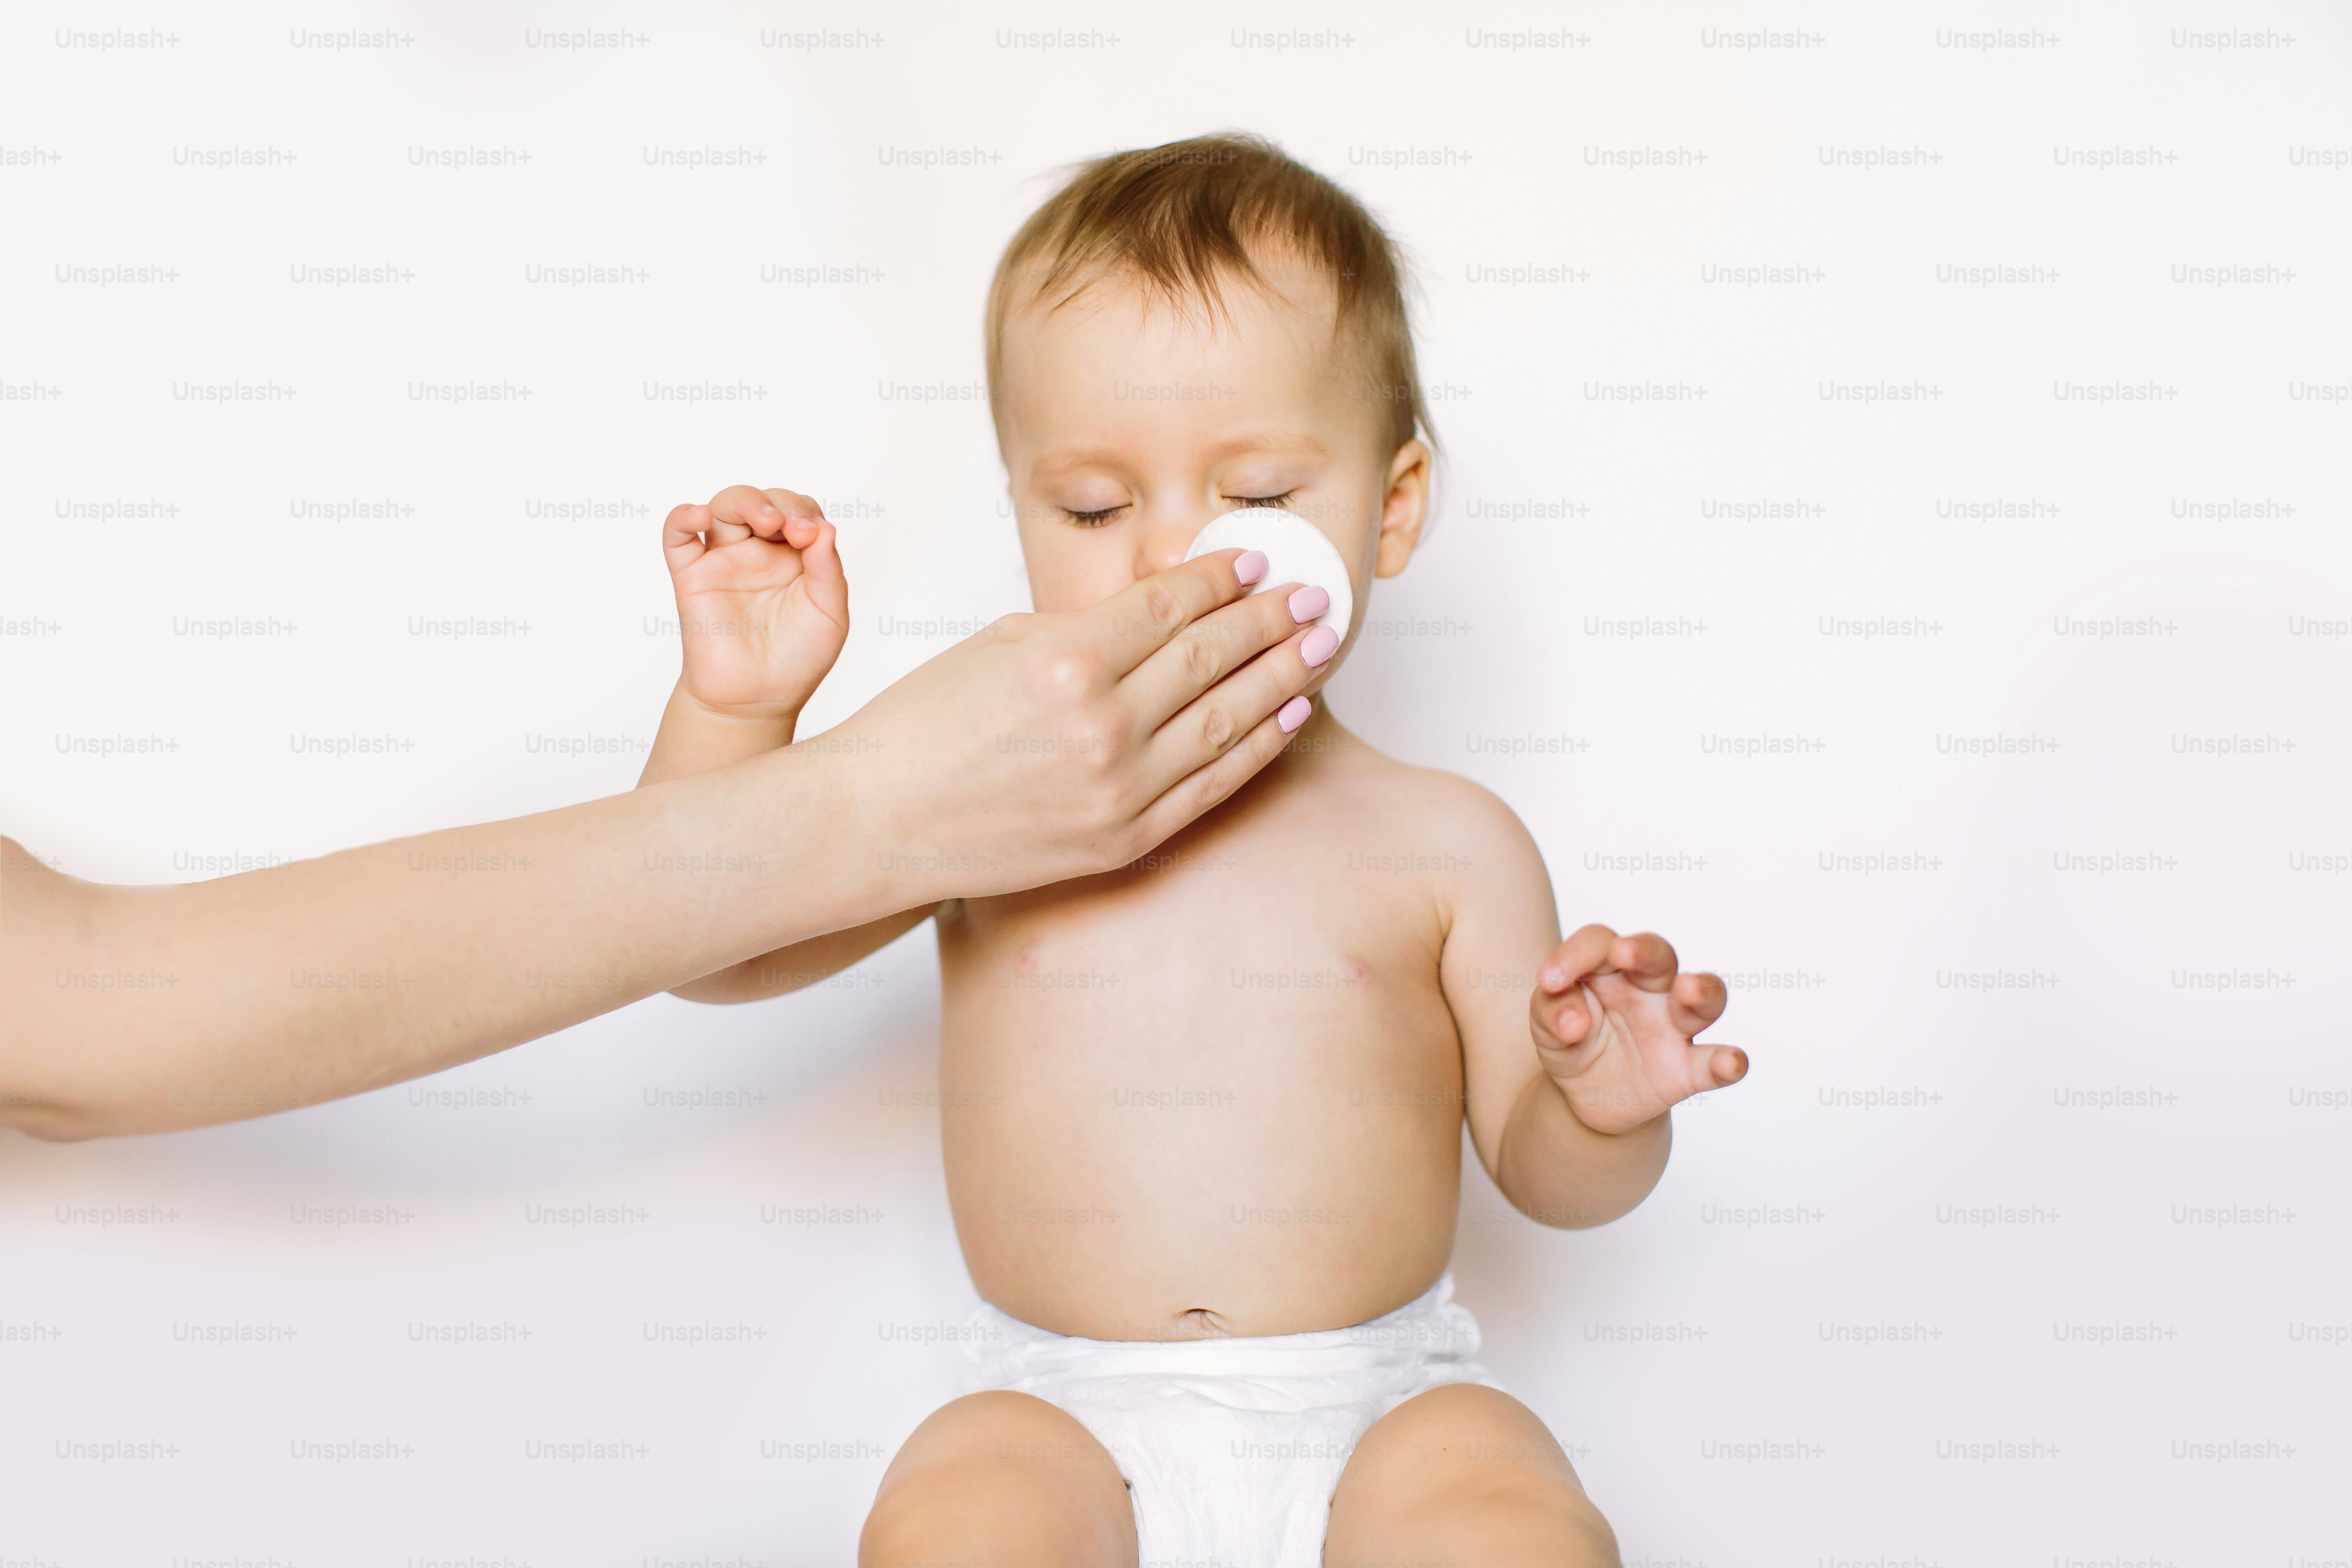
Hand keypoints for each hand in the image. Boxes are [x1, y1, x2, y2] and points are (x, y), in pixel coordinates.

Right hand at [662, 485, 847, 722]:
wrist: (757, 700)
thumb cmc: (796, 659)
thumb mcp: (829, 614)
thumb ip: (828, 570)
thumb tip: (825, 528)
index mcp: (794, 557)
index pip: (799, 511)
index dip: (806, 513)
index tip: (811, 537)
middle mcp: (758, 552)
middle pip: (762, 501)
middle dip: (780, 503)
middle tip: (791, 529)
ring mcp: (723, 561)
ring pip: (723, 507)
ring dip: (745, 502)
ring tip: (765, 521)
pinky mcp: (692, 577)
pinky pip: (677, 537)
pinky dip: (683, 517)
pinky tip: (700, 515)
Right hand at [828, 549, 1327, 897]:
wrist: (875, 824)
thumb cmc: (922, 727)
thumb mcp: (1000, 645)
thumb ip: (1085, 629)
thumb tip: (1161, 613)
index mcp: (1067, 661)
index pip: (1171, 607)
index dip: (1221, 579)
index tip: (1255, 560)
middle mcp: (1103, 724)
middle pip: (1212, 656)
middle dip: (1272, 618)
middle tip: (1315, 592)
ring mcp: (1118, 788)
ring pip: (1227, 719)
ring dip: (1283, 675)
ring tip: (1322, 642)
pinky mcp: (1122, 838)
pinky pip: (1212, 786)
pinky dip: (1259, 746)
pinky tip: (1290, 712)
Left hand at [1529, 926, 1744, 1134]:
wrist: (1582, 1097)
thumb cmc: (1569, 1040)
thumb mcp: (1545, 1024)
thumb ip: (1550, 1012)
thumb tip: (1572, 1021)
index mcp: (1611, 968)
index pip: (1600, 943)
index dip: (1576, 955)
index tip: (1548, 982)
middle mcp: (1650, 989)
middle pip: (1659, 956)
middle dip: (1645, 950)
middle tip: (1623, 951)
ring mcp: (1674, 1027)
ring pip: (1704, 998)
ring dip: (1701, 989)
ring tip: (1688, 988)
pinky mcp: (1687, 1070)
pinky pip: (1713, 1063)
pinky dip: (1728, 1061)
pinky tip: (1730, 1062)